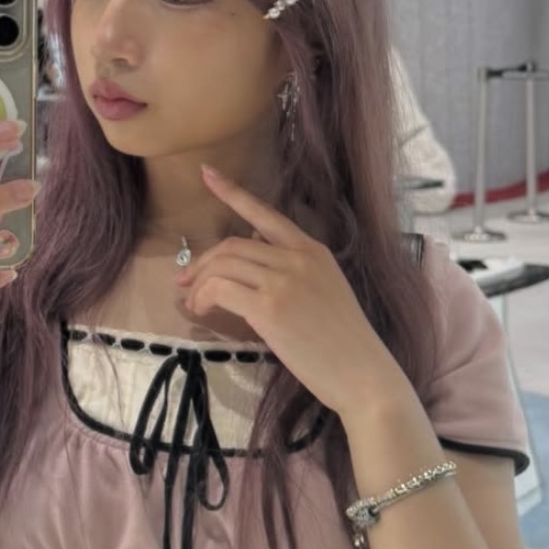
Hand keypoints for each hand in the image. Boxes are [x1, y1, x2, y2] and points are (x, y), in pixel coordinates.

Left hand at [174, 166, 407, 418]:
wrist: (362, 373)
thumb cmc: (343, 343)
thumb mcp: (323, 290)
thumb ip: (292, 270)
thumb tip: (252, 259)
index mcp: (313, 250)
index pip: (265, 214)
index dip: (232, 193)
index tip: (206, 174)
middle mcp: (297, 257)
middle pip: (233, 245)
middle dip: (202, 261)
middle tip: (186, 282)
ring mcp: (283, 280)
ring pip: (223, 265)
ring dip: (199, 283)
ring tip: (194, 303)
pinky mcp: (270, 307)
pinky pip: (221, 289)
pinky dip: (204, 297)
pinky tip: (203, 310)